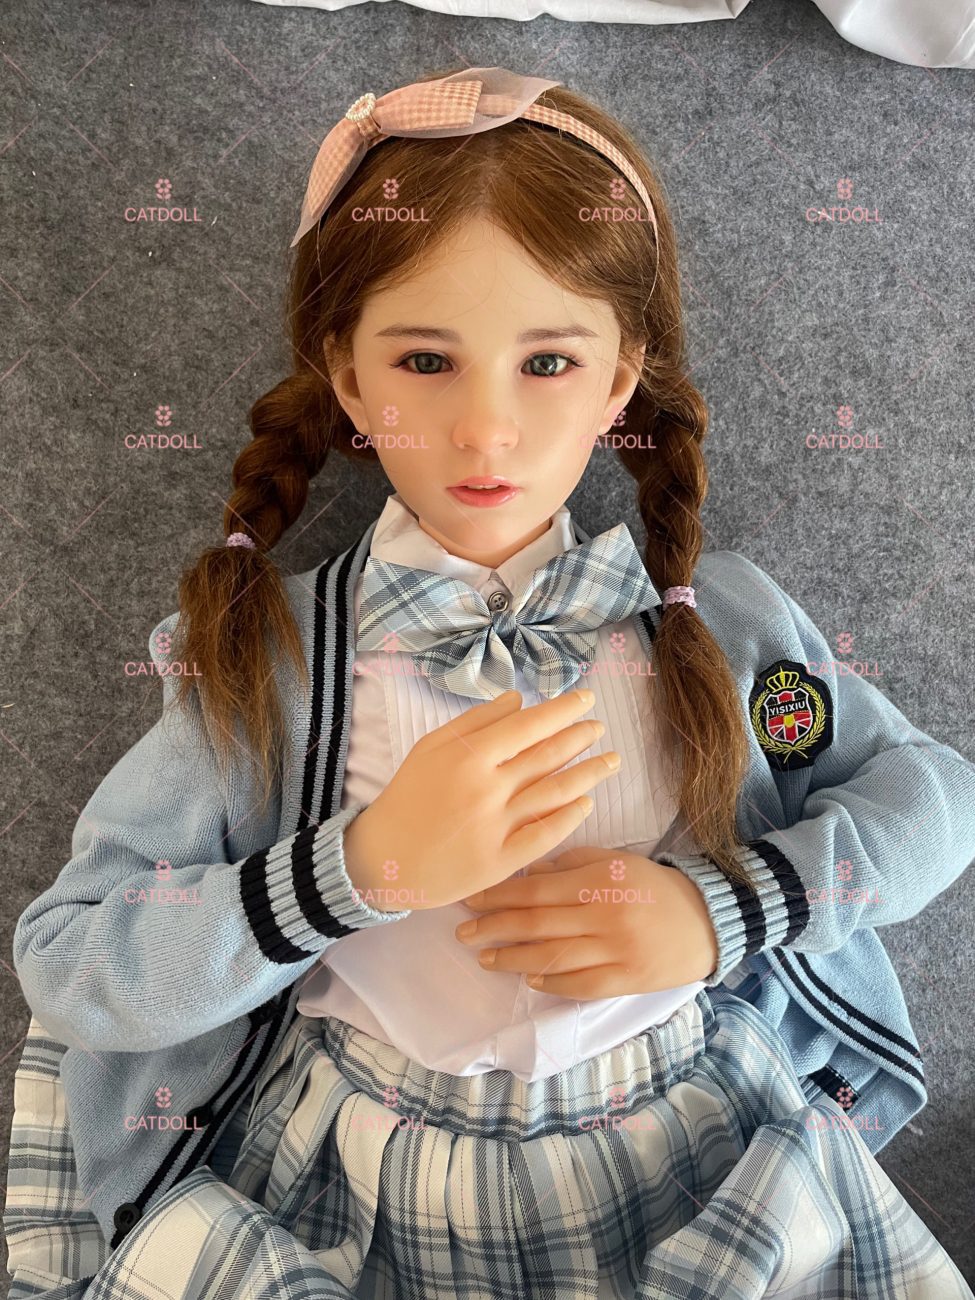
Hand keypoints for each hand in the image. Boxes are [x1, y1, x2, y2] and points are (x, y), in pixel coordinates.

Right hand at [342, 689, 621, 911]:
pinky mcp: (500, 862)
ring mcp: (495, 827)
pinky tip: (588, 803)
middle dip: (581, 737)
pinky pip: (545, 835)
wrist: (384, 858)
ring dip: (588, 774)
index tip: (586, 700)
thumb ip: (476, 722)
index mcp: (469, 756)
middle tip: (600, 727)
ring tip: (611, 761)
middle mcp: (486, 789)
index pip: (528, 725)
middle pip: (547, 756)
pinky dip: (570, 817)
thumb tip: (519, 701)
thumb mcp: (431, 747)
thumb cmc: (408, 796)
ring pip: (555, 793)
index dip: (563, 710)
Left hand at [453, 844, 718, 997]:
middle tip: (462, 932)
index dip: (499, 896)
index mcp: (599, 882)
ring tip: (484, 958)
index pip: (537, 890)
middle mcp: (605, 917)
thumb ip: (570, 865)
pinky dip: (553, 982)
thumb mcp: (614, 861)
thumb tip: (527, 871)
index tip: (470, 899)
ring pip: (553, 957)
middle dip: (495, 928)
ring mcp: (616, 951)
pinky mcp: (627, 979)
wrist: (706, 920)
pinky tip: (530, 979)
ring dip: (514, 959)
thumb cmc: (652, 885)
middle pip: (538, 924)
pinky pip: (582, 985)